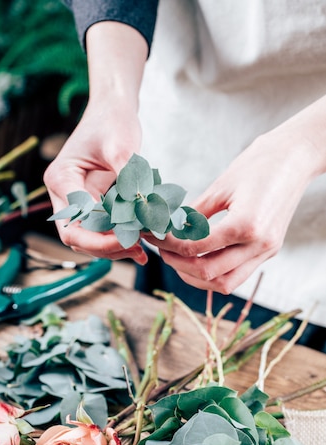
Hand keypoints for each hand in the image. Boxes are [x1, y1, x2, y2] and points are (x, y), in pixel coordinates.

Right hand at [44, 20, 148, 264]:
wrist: (112, 110)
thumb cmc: (113, 121)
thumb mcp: (122, 145)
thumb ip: (128, 177)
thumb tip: (141, 210)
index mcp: (62, 178)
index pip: (75, 222)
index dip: (101, 237)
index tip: (132, 237)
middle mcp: (64, 193)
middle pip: (77, 237)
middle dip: (106, 247)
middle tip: (138, 250)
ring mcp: (75, 201)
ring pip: (88, 239)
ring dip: (113, 248)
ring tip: (141, 251)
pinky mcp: (90, 204)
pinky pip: (100, 230)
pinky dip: (118, 240)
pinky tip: (140, 247)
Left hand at [144, 122, 322, 292]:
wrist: (296, 157)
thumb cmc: (258, 163)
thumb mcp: (220, 186)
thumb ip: (194, 214)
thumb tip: (167, 230)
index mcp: (246, 225)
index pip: (196, 247)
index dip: (169, 244)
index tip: (152, 236)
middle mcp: (259, 244)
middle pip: (209, 273)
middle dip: (178, 264)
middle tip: (161, 251)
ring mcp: (266, 251)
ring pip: (225, 283)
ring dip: (196, 277)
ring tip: (178, 260)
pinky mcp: (268, 251)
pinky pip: (237, 275)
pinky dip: (214, 274)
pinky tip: (198, 260)